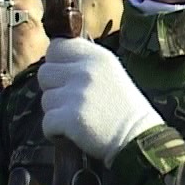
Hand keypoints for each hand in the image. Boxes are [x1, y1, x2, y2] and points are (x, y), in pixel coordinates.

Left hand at [38, 37, 163, 166]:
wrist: (140, 137)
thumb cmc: (124, 108)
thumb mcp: (111, 72)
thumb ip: (85, 62)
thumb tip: (56, 59)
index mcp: (98, 57)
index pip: (57, 47)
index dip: (56, 63)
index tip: (65, 76)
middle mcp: (87, 70)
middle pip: (45, 72)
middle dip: (53, 88)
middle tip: (72, 101)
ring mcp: (78, 93)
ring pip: (46, 99)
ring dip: (56, 112)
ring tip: (78, 118)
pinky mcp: (72, 117)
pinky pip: (47, 122)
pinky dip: (55, 132)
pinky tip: (73, 133)